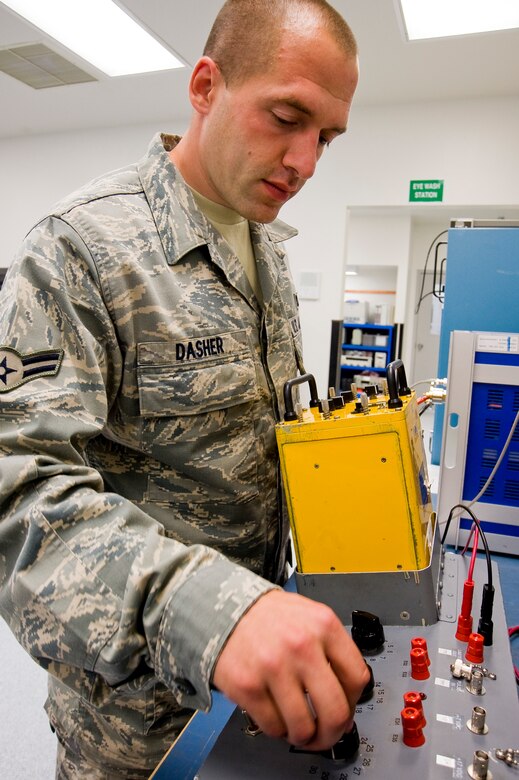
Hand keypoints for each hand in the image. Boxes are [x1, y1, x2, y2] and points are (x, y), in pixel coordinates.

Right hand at [212, 590, 369, 750]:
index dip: (353, 702)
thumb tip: (347, 701)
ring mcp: (274, 666)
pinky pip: (273, 727)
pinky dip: (276, 729)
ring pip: (304, 727)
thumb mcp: (310, 617)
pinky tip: (275, 714)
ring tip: (297, 727)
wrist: (225, 608)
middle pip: (335, 711)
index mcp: (323, 625)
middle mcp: (302, 645)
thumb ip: (332, 652)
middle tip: (325, 734)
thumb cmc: (269, 616)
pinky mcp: (248, 686)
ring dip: (303, 736)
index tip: (345, 709)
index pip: (357, 679)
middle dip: (332, 733)